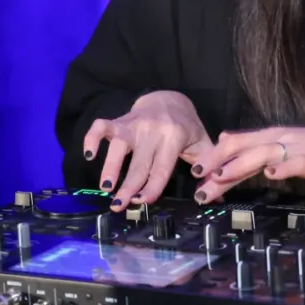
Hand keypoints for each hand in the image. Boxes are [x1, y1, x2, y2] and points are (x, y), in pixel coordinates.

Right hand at [83, 91, 212, 210]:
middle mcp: (153, 131)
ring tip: (105, 188)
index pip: (161, 168)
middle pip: (139, 164)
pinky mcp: (120, 120)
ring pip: (118, 146)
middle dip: (128, 186)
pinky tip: (88, 154)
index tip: (142, 202)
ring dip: (110, 167)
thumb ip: (207, 169)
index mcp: (174, 138)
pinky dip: (92, 138)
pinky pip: (102, 127)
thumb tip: (216, 198)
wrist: (170, 98)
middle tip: (119, 206)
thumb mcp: (201, 145)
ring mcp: (134, 125)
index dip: (152, 186)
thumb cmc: (186, 129)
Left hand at [189, 125, 304, 202]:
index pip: (237, 144)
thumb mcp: (289, 150)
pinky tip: (271, 175)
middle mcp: (282, 139)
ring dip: (239, 166)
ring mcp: (300, 148)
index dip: (215, 156)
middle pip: (243, 146)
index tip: (195, 172)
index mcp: (274, 137)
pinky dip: (282, 168)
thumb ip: (262, 153)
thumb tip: (230, 152)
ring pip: (263, 154)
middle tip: (197, 177)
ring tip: (220, 177)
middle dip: (218, 161)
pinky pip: (297, 162)